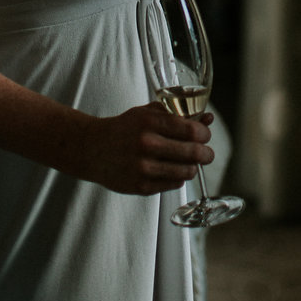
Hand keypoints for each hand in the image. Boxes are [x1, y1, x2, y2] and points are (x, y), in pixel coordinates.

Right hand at [83, 103, 212, 195]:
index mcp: (149, 123)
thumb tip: (207, 118)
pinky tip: (172, 170)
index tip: (205, 134)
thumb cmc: (124, 128)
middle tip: (207, 153)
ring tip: (189, 162)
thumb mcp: (146, 113)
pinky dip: (178, 177)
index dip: (204, 133)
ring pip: (186, 171)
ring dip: (193, 167)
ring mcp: (144, 168)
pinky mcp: (141, 187)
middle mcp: (147, 145)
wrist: (92, 149)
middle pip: (193, 152)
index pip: (191, 131)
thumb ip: (176, 114)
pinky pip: (174, 184)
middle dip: (206, 153)